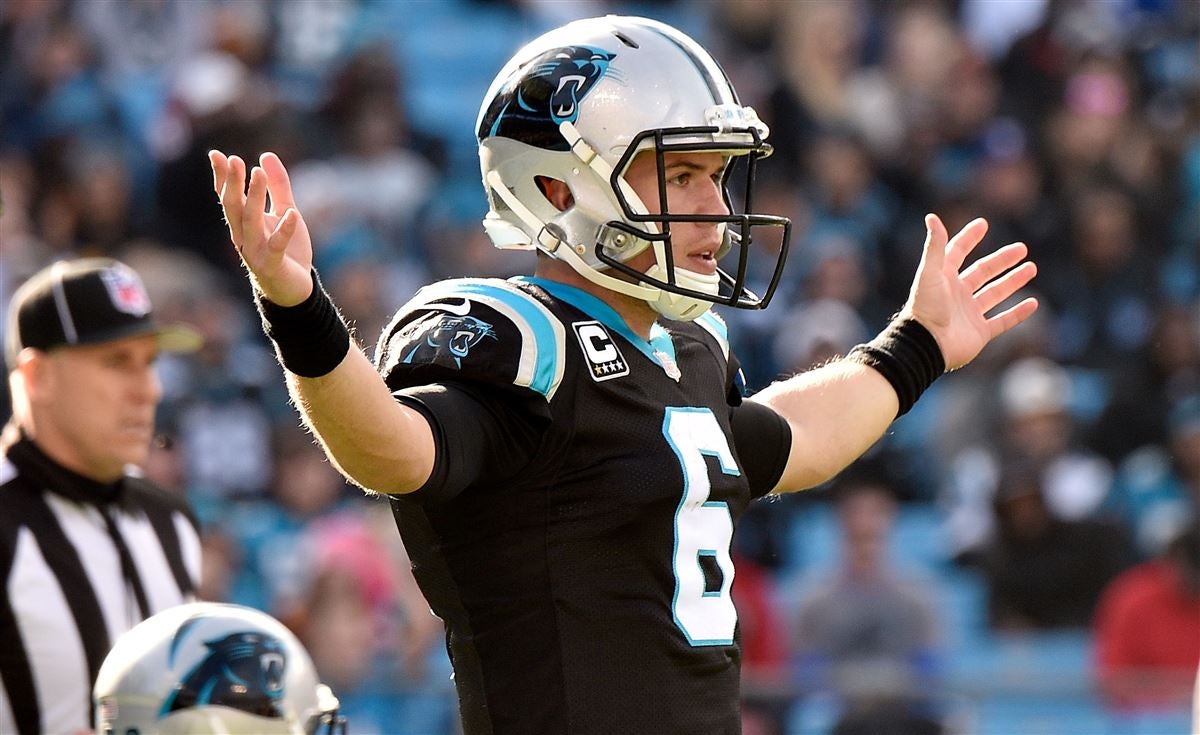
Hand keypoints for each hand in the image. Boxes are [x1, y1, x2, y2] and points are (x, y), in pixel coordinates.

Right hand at [210, 150, 313, 305]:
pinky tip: (291, 214)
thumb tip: (265, 155)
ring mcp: (256, 252)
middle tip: (234, 159)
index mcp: (243, 224)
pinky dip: (283, 230)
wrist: (295, 288)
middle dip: (233, 183)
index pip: (227, 197)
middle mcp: (243, 237)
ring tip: (258, 173)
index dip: (222, 177)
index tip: (216, 154)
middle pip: (233, 207)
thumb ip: (278, 186)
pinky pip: (276, 246)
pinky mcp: (273, 265)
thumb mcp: (286, 211)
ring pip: (250, 222)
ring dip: (253, 197)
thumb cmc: (287, 249)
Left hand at [902, 214, 1037, 369]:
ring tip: (1032, 268)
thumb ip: (935, 246)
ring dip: (1013, 281)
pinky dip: (1018, 313)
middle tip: (1022, 248)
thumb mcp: (930, 273)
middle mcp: (956, 294)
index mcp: (943, 278)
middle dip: (1002, 260)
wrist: (927, 345)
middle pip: (982, 272)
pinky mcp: (979, 333)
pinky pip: (1003, 321)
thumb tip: (932, 216)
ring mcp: (969, 314)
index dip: (968, 238)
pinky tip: (1033, 303)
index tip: (983, 224)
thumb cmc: (926, 308)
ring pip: (995, 294)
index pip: (956, 252)